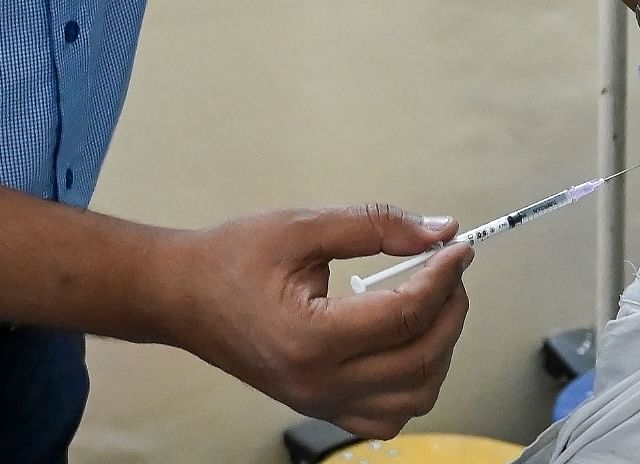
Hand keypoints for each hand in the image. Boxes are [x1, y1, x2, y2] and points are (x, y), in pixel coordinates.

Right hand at [154, 204, 471, 438]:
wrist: (179, 296)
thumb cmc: (231, 259)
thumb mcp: (303, 227)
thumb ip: (376, 226)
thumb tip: (440, 231)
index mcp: (311, 338)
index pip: (405, 314)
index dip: (444, 277)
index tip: (459, 248)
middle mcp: (318, 383)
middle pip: (420, 360)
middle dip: (450, 311)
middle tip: (450, 271)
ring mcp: (319, 402)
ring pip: (414, 398)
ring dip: (439, 350)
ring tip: (433, 303)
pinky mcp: (319, 407)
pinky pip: (387, 415)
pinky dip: (415, 383)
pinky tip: (409, 341)